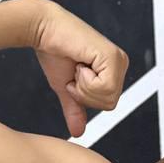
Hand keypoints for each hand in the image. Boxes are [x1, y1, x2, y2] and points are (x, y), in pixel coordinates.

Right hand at [28, 0, 128, 137]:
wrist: (42, 30)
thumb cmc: (54, 53)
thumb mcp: (67, 88)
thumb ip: (76, 108)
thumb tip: (78, 132)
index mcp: (114, 71)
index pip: (108, 104)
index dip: (85, 97)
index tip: (74, 76)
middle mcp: (121, 64)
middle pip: (110, 104)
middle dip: (85, 93)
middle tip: (75, 71)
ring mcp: (119, 59)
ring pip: (107, 97)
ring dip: (84, 86)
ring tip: (78, 66)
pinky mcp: (112, 56)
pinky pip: (104, 87)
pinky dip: (86, 80)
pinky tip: (80, 62)